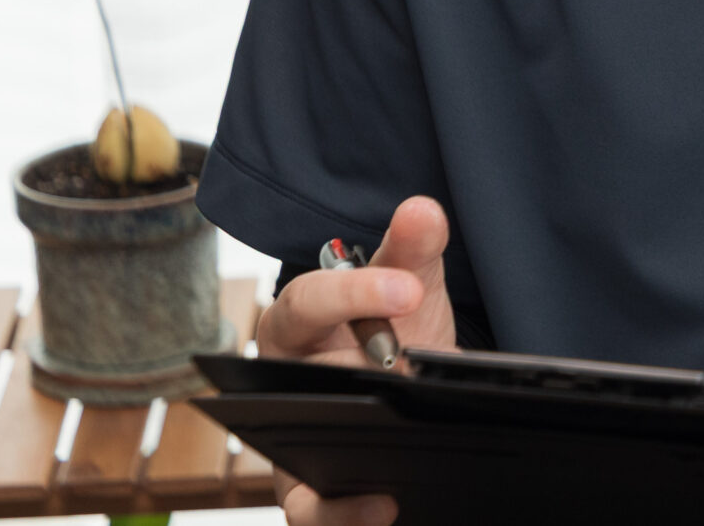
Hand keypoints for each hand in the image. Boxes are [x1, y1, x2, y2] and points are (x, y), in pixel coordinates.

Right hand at [253, 194, 458, 525]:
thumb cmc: (388, 330)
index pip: (306, 301)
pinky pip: (312, 509)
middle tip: (410, 362)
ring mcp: (289, 439)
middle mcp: (280, 384)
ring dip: (343, 462)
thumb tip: (423, 209)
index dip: (354, 292)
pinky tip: (385, 508)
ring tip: (395, 462)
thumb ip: (414, 251)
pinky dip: (341, 515)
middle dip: (350, 376)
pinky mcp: (307, 488)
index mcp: (297, 323)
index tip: (410, 286)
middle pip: (292, 385)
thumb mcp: (409, 289)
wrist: (404, 388)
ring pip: (291, 460)